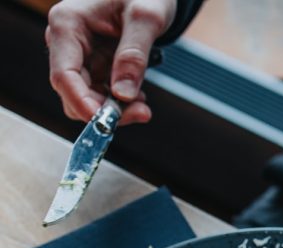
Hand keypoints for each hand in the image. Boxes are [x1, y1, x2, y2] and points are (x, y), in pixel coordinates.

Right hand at [46, 0, 176, 124]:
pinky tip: (139, 98)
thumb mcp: (146, 18)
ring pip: (87, 101)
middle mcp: (67, 43)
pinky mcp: (95, 68)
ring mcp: (80, 58)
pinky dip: (120, 105)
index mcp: (68, 24)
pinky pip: (101, 97)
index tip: (106, 122)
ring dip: (116, 111)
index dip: (83, 104)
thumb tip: (123, 94)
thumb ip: (134, 54)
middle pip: (74, 94)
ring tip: (143, 104)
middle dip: (106, 111)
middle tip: (142, 112)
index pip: (64, 76)